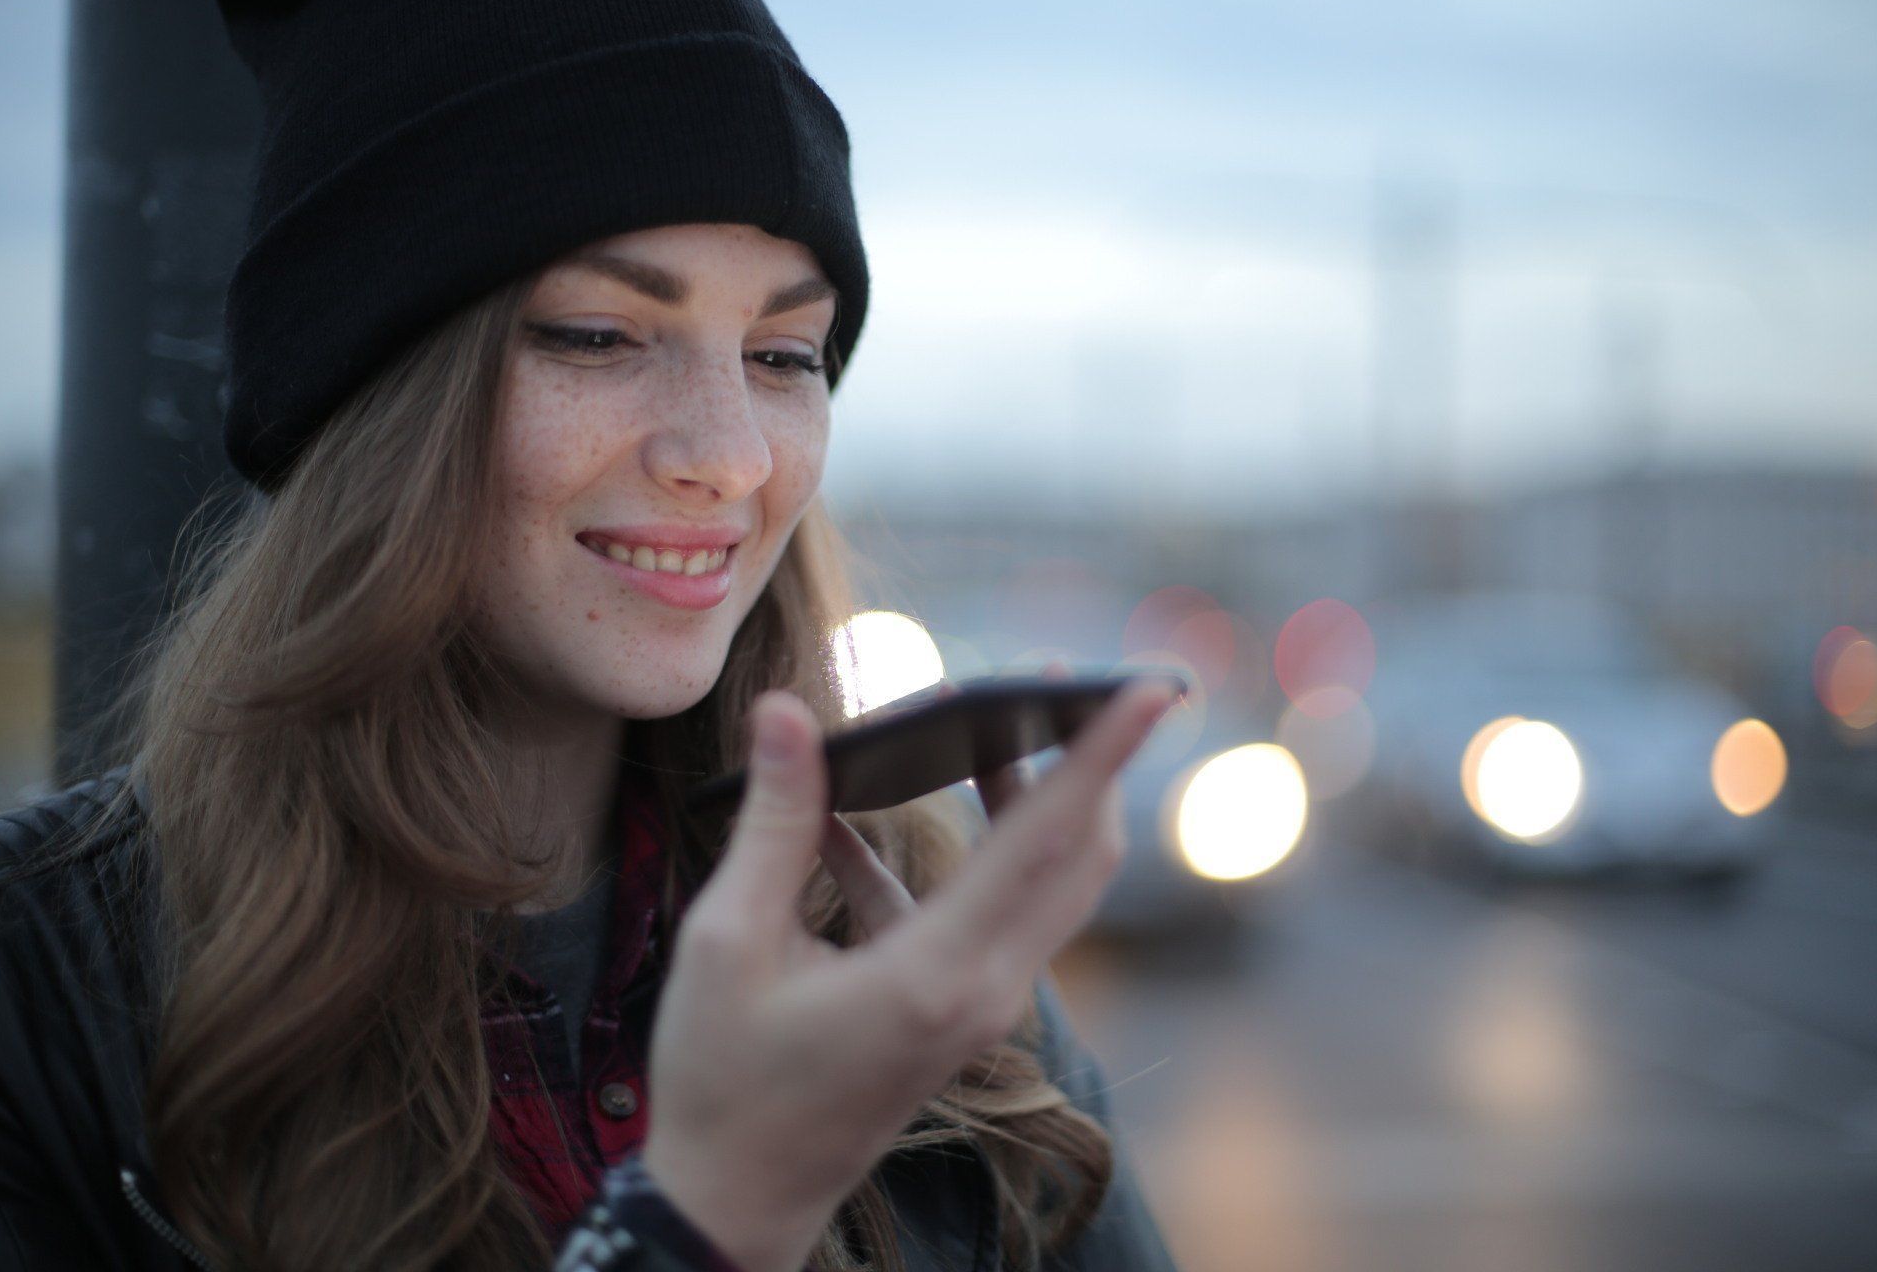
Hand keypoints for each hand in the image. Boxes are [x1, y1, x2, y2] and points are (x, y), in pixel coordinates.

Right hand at [640, 662, 1173, 1271]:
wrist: (737, 1201)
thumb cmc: (724, 1080)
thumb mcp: (728, 942)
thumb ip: (772, 822)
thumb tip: (785, 710)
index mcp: (937, 974)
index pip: (1046, 839)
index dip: (1100, 754)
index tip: (1152, 687)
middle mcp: (984, 990)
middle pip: (1077, 855)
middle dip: (1084, 760)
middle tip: (1062, 676)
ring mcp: (981, 1005)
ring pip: (1045, 882)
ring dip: (1027, 799)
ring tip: (984, 720)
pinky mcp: (958, 1010)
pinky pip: (981, 911)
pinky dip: (947, 857)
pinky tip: (849, 819)